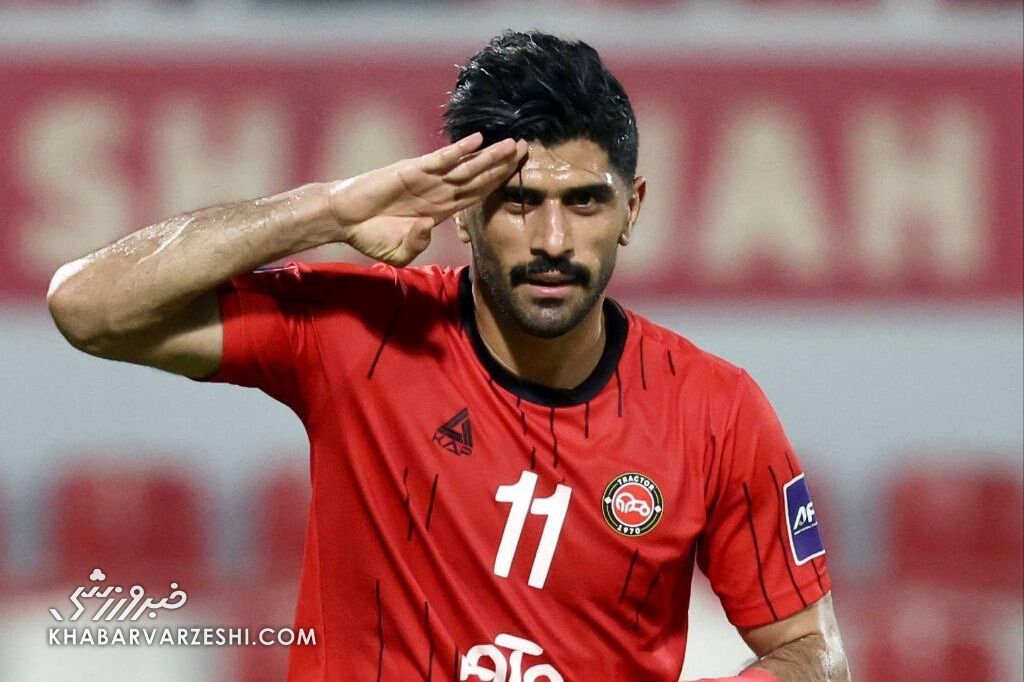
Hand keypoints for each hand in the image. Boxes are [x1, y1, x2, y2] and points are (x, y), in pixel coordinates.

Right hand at [327, 133, 527, 265]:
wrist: (344, 220)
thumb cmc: (371, 235)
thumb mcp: (400, 251)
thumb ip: (417, 244)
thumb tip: (429, 228)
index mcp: (441, 210)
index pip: (477, 196)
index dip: (499, 186)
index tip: (521, 178)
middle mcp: (439, 191)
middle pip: (480, 177)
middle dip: (504, 165)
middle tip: (529, 151)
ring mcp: (428, 179)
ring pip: (467, 166)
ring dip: (491, 156)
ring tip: (514, 144)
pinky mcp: (412, 170)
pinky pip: (440, 159)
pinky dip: (458, 150)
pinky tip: (476, 141)